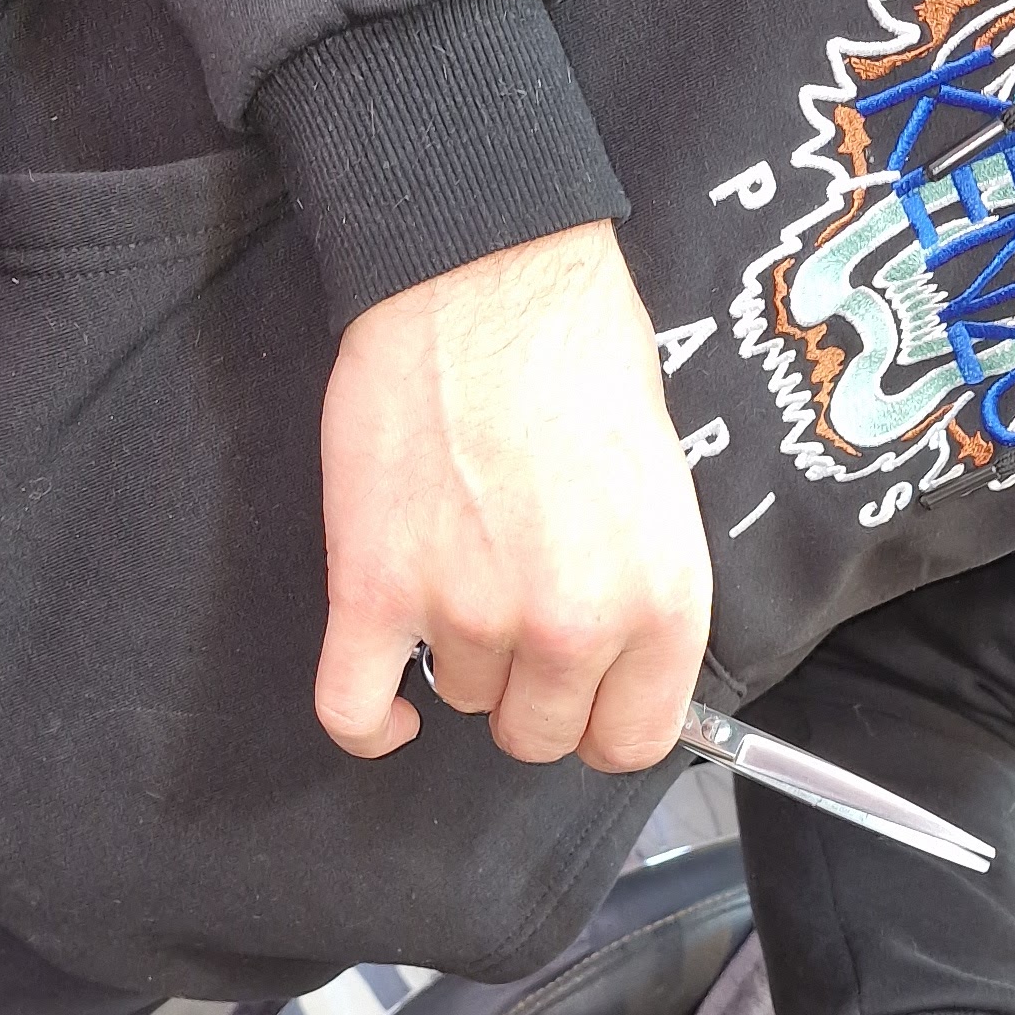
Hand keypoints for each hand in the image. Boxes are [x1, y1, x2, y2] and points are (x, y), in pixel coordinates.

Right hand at [313, 222, 712, 774]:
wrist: (482, 275)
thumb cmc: (576, 352)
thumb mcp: (662, 485)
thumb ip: (644, 590)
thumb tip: (621, 656)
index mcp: (660, 599)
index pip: (634, 738)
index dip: (605, 720)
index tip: (587, 699)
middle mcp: (571, 624)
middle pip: (538, 733)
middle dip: (530, 690)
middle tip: (517, 618)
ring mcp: (469, 613)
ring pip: (458, 700)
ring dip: (457, 654)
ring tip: (460, 567)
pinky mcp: (376, 590)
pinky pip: (353, 709)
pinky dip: (367, 725)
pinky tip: (387, 713)